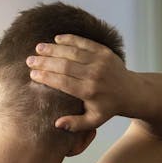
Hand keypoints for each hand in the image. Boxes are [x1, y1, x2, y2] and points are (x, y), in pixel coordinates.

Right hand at [26, 34, 143, 131]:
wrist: (132, 92)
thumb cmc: (108, 108)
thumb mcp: (93, 121)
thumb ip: (75, 124)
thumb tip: (56, 124)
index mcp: (89, 92)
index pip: (62, 82)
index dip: (46, 77)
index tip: (32, 74)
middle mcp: (94, 75)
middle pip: (64, 66)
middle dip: (45, 62)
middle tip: (30, 60)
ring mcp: (100, 61)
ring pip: (72, 52)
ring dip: (53, 49)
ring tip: (38, 48)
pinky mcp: (105, 51)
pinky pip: (84, 43)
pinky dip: (70, 39)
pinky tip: (56, 39)